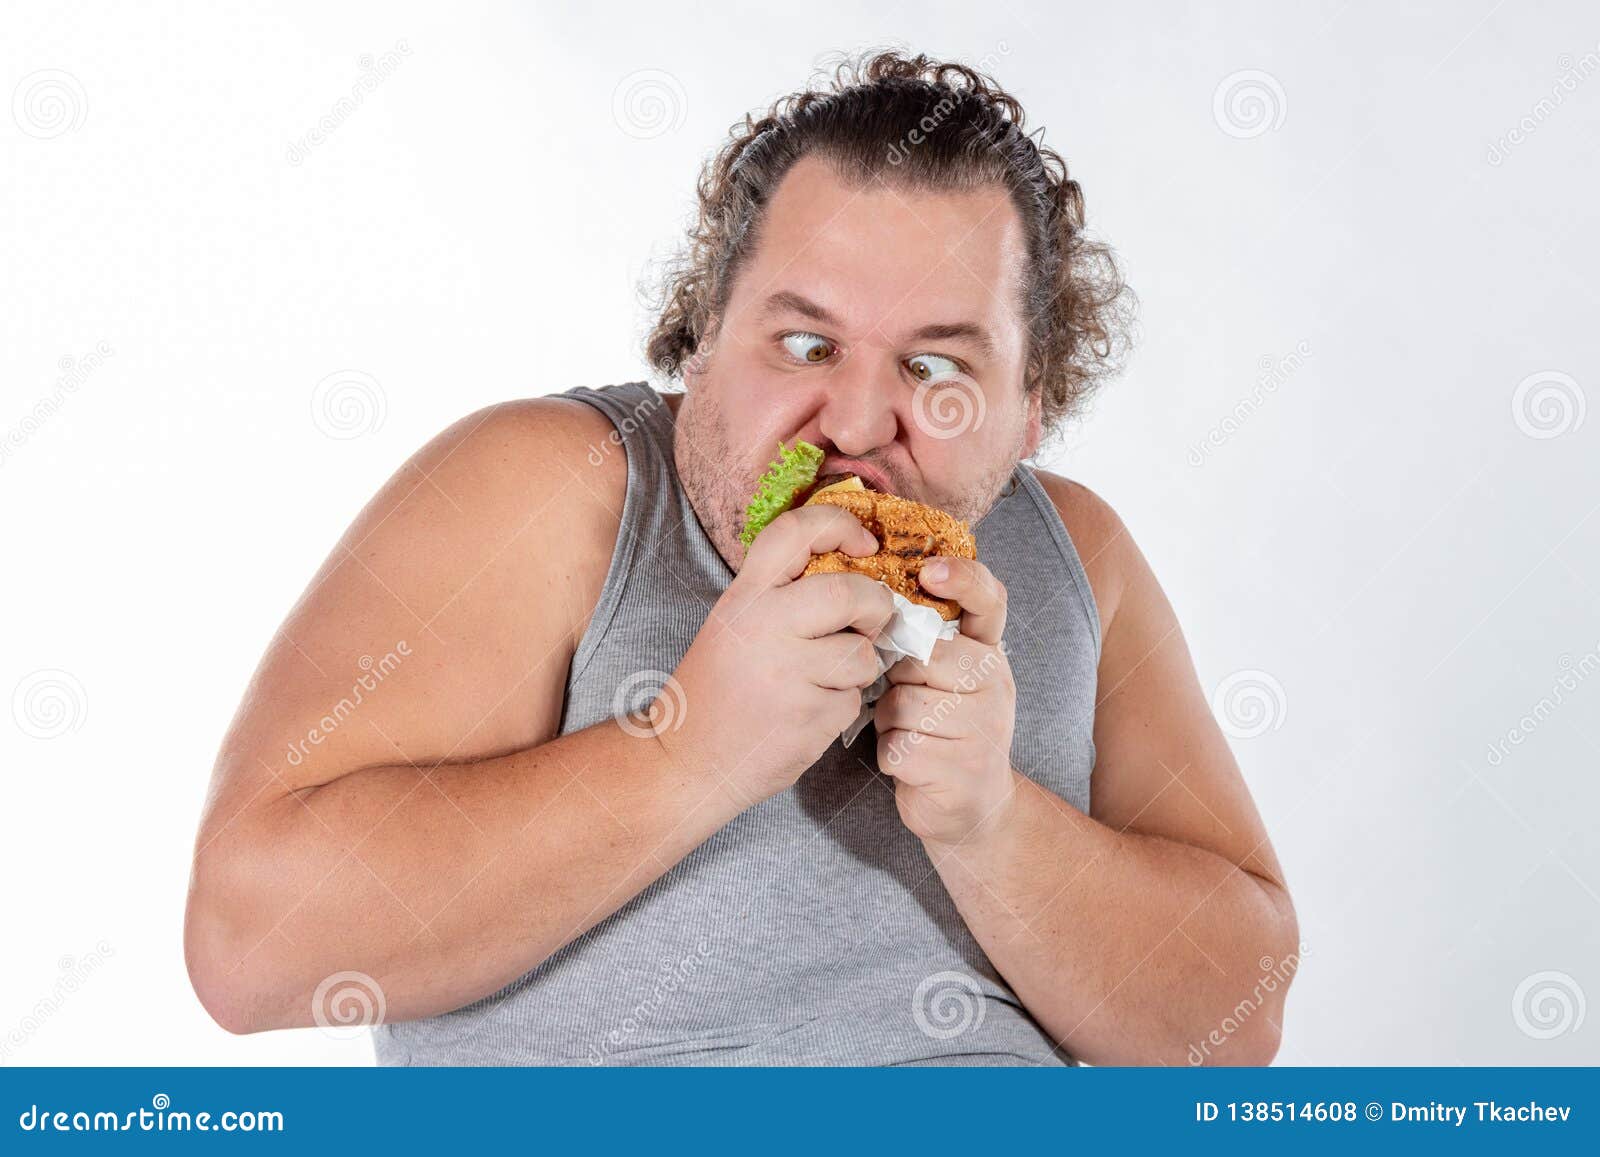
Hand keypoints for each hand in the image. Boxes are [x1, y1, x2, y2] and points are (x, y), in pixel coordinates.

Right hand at [657, 505, 894, 803]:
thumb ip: (781, 595)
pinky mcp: (809, 717)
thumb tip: (854, 569)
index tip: (864, 542)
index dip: (840, 525)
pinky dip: (842, 705)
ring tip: (822, 679)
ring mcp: (788, 673)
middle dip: (875, 605)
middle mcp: (764, 627)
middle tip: (871, 620)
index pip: (795, 531)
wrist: (686, 761)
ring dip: (857, 667)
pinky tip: (809, 712)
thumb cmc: (717, 690)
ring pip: (861, 653)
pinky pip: (853, 698)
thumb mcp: (734, 625)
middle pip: (849, 592)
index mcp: (743, 597)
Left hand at [874, 556, 1019, 846]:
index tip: (930, 571)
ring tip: (910, 734)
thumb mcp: (945, 680)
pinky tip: (911, 763)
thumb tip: (878, 608)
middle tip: (908, 702)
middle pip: (921, 659)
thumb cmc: (943, 731)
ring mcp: (984, 729)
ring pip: (902, 704)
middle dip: (897, 681)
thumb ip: (927, 645)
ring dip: (890, 722)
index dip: (962, 578)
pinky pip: (899, 747)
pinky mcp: (961, 769)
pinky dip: (891, 756)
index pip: (988, 601)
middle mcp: (995, 685)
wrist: (972, 807)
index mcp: (989, 654)